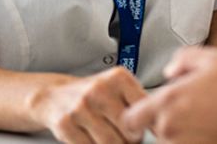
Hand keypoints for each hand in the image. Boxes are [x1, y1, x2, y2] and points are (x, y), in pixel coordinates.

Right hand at [30, 67, 146, 143]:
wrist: (54, 96)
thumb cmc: (94, 95)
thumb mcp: (119, 88)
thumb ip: (140, 102)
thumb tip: (162, 124)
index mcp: (118, 78)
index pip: (144, 109)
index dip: (148, 126)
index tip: (146, 129)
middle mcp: (99, 89)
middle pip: (129, 130)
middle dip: (132, 140)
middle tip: (130, 139)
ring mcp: (80, 107)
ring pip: (111, 143)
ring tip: (114, 140)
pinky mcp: (65, 124)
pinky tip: (95, 141)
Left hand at [122, 46, 216, 143]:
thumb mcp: (216, 58)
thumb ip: (184, 60)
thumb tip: (172, 71)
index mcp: (169, 103)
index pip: (132, 118)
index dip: (138, 114)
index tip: (149, 110)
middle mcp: (172, 130)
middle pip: (157, 129)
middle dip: (170, 118)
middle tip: (197, 106)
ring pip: (175, 140)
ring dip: (187, 131)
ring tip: (213, 117)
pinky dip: (202, 139)